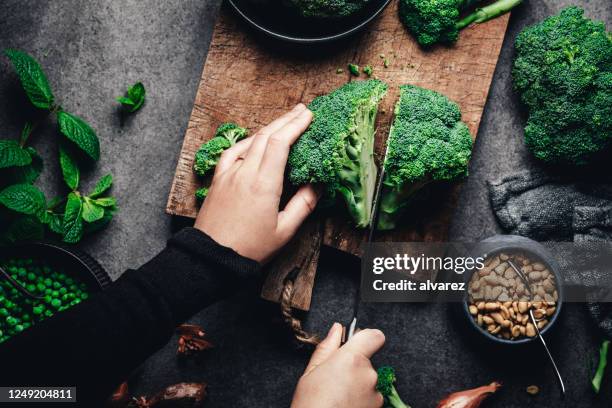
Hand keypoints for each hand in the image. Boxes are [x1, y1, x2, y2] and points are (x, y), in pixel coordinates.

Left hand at [194, 104, 318, 263]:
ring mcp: (228, 174)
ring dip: (268, 127)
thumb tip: (318, 185)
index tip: (309, 115)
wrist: (211, 258)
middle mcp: (244, 173)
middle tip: (302, 109)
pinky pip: (232, 152)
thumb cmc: (250, 249)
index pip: (280, 143)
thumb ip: (303, 204)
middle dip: (286, 119)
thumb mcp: (284, 231)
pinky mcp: (218, 180)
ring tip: (284, 121)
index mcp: (263, 184)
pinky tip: (253, 140)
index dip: (295, 125)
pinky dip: (247, 141)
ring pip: (250, 140)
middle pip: (266, 135)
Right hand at [291, 323, 384, 407]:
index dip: (366, 338)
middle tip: (335, 380)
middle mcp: (368, 374)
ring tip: (338, 397)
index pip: (374, 336)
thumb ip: (327, 348)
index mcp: (352, 359)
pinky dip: (361, 401)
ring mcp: (375, 394)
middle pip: (368, 362)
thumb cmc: (310, 405)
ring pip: (369, 381)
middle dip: (354, 368)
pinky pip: (371, 398)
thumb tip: (336, 329)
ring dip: (358, 386)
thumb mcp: (311, 372)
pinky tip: (345, 406)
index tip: (356, 344)